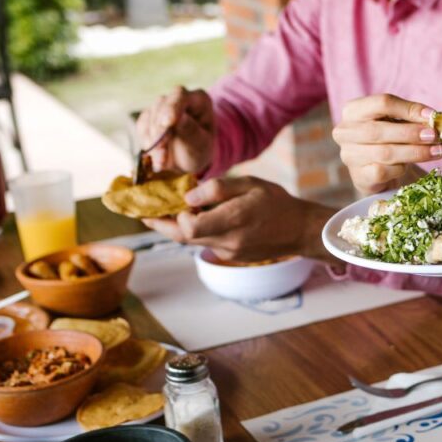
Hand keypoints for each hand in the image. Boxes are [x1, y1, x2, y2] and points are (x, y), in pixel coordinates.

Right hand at [136, 87, 215, 173]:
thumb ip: (190, 131)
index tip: (167, 123)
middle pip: (162, 104)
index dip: (172, 107)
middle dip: (160, 130)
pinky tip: (156, 156)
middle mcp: (179, 99)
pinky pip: (142, 126)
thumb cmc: (199, 151)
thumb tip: (179, 118)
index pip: (181, 96)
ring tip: (162, 160)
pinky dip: (146, 142)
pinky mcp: (149, 117)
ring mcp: (162, 107)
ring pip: (149, 115)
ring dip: (153, 140)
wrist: (188, 161)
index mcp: (198, 100)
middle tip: (161, 151)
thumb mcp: (200, 145)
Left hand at [142, 176, 331, 261]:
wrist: (299, 230)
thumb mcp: (250, 184)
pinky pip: (204, 243)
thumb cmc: (276, 202)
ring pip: (191, 241)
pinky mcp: (230, 257)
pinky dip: (195, 231)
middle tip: (143, 212)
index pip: (189, 226)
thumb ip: (218, 188)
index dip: (174, 215)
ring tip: (164, 211)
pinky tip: (195, 218)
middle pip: (181, 237)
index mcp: (234, 220)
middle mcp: (228, 241)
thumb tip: (188, 197)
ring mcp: (228, 252)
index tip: (173, 200)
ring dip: (176, 227)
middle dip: (161, 223)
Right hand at [332, 93, 441, 194]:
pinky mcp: (358, 176)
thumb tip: (434, 118)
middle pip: (379, 130)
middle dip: (411, 133)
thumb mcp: (397, 122)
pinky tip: (409, 167)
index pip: (381, 103)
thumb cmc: (389, 140)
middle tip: (434, 136)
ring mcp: (349, 155)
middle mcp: (345, 131)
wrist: (377, 171)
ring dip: (415, 152)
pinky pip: (383, 171)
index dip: (409, 109)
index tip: (431, 116)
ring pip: (384, 152)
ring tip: (437, 151)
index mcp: (353, 110)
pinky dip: (401, 169)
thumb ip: (411, 118)